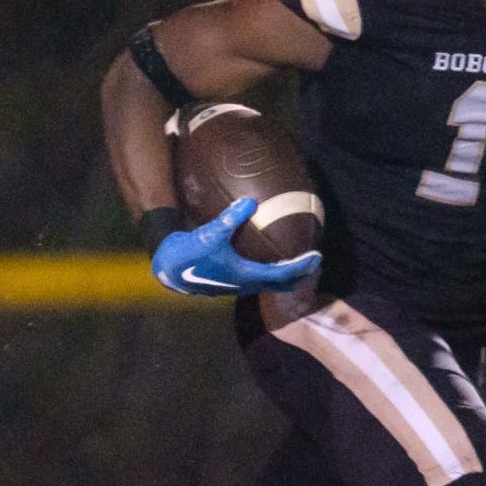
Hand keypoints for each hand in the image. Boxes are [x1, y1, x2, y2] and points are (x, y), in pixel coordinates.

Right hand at [151, 197, 321, 295]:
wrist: (169, 268)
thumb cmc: (189, 253)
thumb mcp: (209, 233)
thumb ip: (230, 218)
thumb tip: (250, 201)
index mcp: (245, 276)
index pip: (282, 275)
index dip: (301, 266)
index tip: (317, 256)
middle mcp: (245, 284)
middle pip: (281, 284)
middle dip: (300, 274)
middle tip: (315, 261)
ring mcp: (238, 285)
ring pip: (270, 284)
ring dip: (287, 275)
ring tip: (298, 262)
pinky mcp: (230, 280)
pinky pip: (259, 278)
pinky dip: (272, 271)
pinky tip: (270, 258)